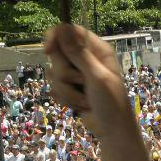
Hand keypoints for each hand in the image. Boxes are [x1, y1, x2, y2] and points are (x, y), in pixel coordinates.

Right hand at [43, 25, 130, 139]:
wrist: (113, 131)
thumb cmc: (112, 102)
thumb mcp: (96, 76)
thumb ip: (78, 53)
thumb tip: (62, 28)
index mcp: (96, 49)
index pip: (69, 31)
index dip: (55, 38)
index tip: (48, 50)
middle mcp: (85, 59)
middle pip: (57, 54)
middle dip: (65, 73)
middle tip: (81, 83)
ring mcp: (76, 74)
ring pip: (54, 73)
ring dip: (67, 90)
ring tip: (85, 100)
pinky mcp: (70, 89)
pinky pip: (55, 88)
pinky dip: (66, 99)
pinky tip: (80, 106)